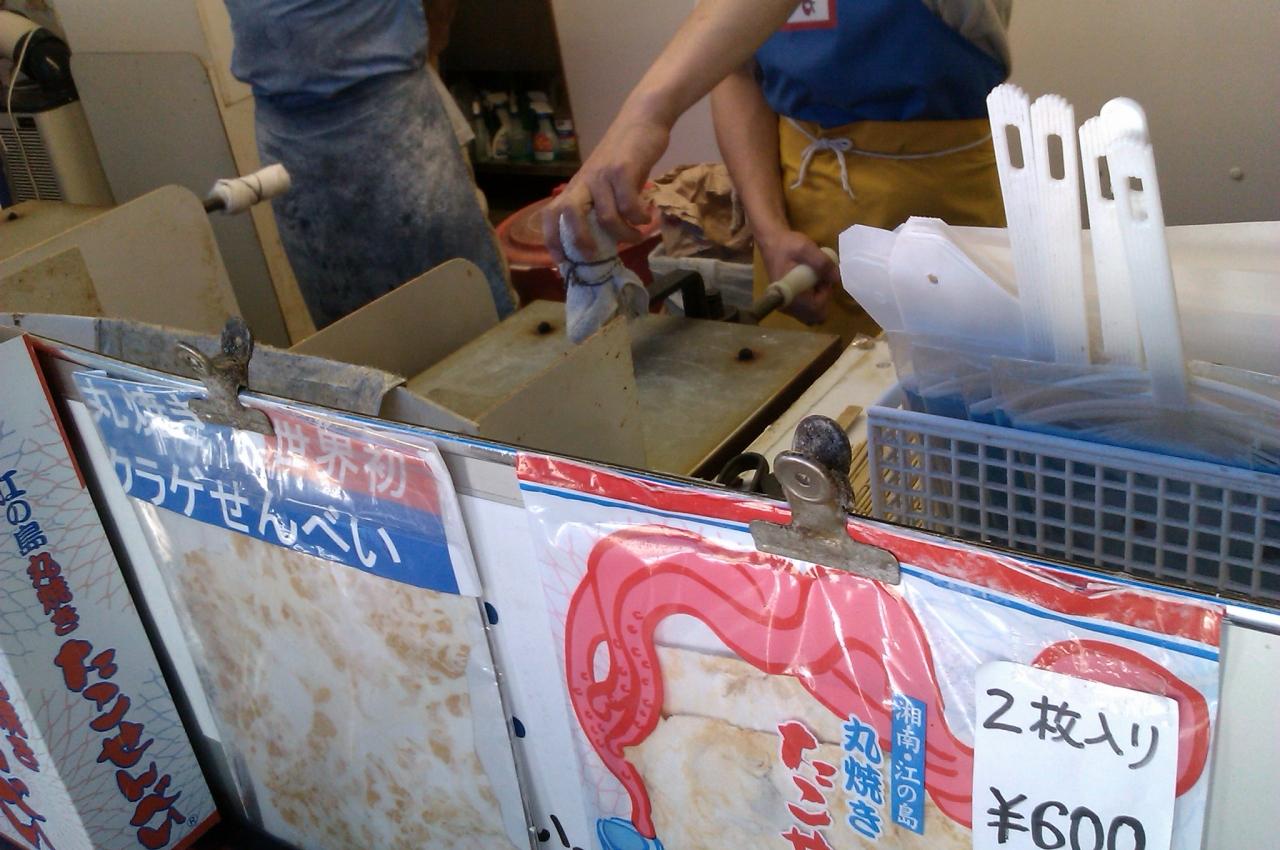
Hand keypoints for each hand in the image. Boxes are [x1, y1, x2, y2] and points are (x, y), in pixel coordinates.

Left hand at [541, 115, 670, 262]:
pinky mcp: (623, 169)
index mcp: (576, 186)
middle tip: (594, 256)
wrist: (642, 119)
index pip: (551, 214)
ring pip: (606, 217)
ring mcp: (603, 175)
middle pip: (567, 214)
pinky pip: (630, 205)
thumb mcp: (605, 180)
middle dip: (578, 240)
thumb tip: (605, 239)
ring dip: (624, 234)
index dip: (552, 240)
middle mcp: (585, 181)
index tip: (562, 263)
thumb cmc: (625, 154)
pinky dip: (640, 217)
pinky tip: (647, 217)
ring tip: (636, 236)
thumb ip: (601, 204)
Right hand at [758, 229, 838, 324]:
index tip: (823, 278)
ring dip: (819, 299)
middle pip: (816, 315)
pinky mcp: (788, 304)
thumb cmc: (787, 245)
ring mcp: (787, 307)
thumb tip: (837, 278)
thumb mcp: (806, 248)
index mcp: (789, 295)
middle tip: (819, 279)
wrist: (772, 243)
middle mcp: (787, 306)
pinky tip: (810, 285)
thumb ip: (822, 263)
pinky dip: (813, 300)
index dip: (825, 294)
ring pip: (812, 315)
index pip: (816, 308)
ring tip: (814, 281)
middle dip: (823, 298)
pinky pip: (807, 311)